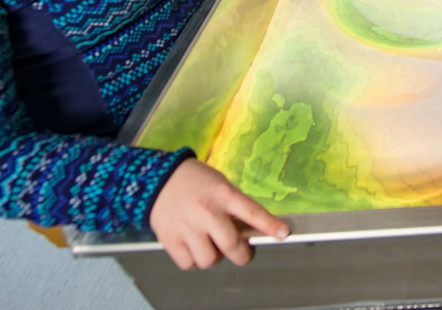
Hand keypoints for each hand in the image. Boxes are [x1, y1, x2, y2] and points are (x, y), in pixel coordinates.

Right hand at [150, 159, 288, 269]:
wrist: (158, 178)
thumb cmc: (193, 180)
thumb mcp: (220, 185)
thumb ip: (235, 206)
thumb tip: (251, 231)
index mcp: (223, 194)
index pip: (253, 212)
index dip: (270, 225)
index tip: (284, 233)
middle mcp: (207, 211)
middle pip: (232, 246)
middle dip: (242, 255)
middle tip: (242, 252)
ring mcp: (188, 227)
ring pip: (210, 260)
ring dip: (214, 257)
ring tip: (211, 245)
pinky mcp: (170, 238)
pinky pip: (188, 264)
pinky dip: (193, 260)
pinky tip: (193, 246)